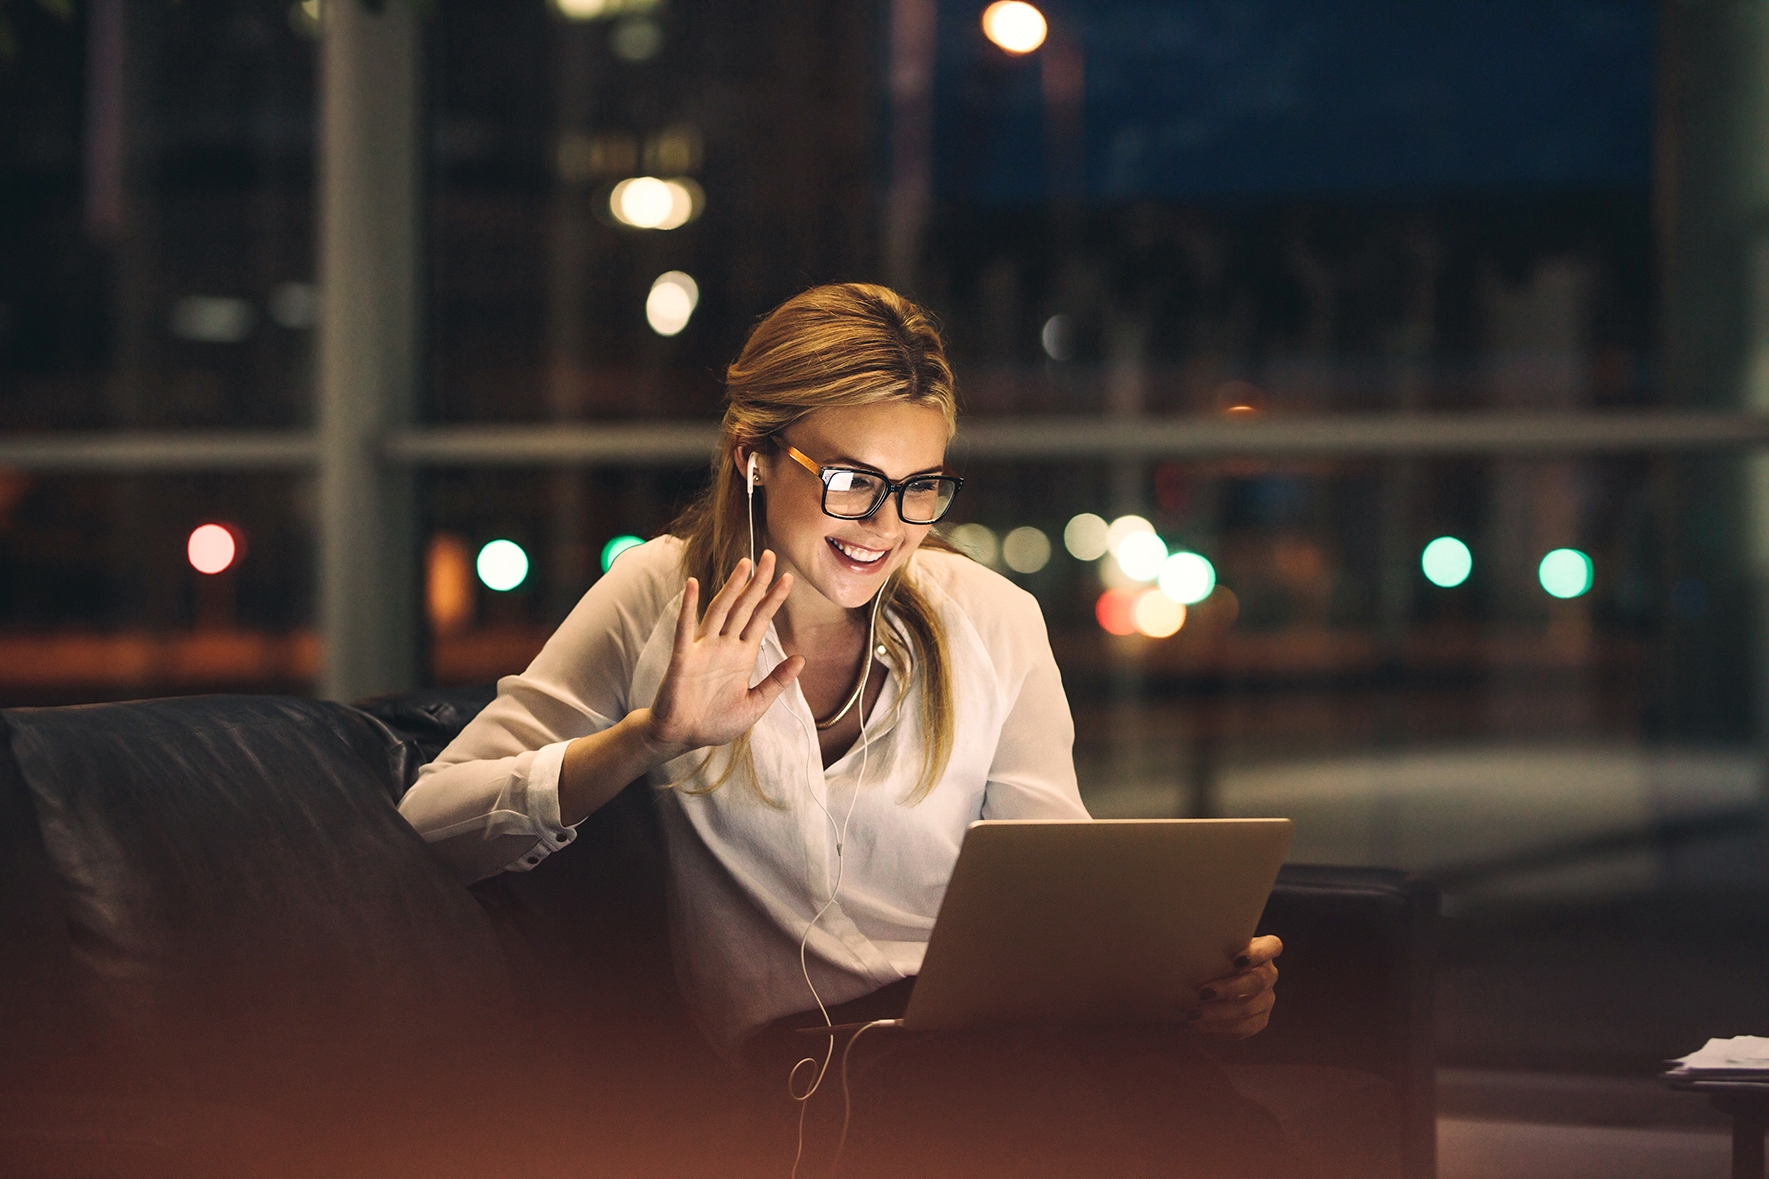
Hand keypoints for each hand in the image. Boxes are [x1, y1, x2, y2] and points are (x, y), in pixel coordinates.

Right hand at [643, 551, 804, 757]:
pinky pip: (686, 629)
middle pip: (744, 607)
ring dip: (732, 587)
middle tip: (770, 556)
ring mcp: (703, 649)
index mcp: (742, 656)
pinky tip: (693, 586)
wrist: (682, 738)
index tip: (788, 578)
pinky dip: (689, 607)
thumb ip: (776, 681)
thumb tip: (801, 659)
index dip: (773, 598)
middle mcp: (724, 646)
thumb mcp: (755, 704)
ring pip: (720, 611)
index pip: (761, 619)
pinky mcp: (684, 658)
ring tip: (744, 564)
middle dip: (758, 582)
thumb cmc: (715, 722)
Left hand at [1186, 935, 1281, 1038]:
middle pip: (1258, 981)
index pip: (1272, 946)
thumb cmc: (1211, 958)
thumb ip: (1212, 948)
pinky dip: (1215, 1027)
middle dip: (1229, 988)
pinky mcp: (1258, 1020)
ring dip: (1217, 1012)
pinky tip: (1194, 1025)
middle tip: (1202, 993)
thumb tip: (1187, 949)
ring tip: (1191, 1013)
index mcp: (1264, 950)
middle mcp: (1269, 974)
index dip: (1258, 954)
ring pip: (1248, 1008)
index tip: (1236, 960)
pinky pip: (1241, 1028)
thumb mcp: (1214, 948)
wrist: (1210, 983)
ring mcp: (1266, 999)